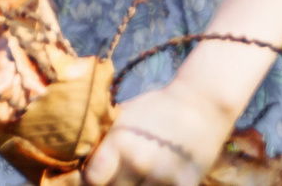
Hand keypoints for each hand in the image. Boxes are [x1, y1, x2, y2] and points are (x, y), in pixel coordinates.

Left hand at [82, 83, 234, 185]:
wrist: (201, 104)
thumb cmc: (158, 107)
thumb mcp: (124, 116)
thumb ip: (105, 138)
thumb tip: (80, 156)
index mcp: (119, 141)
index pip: (91, 178)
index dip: (87, 181)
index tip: (87, 178)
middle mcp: (138, 161)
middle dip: (110, 184)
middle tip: (113, 177)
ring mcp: (163, 176)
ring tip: (135, 177)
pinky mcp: (186, 185)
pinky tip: (155, 181)